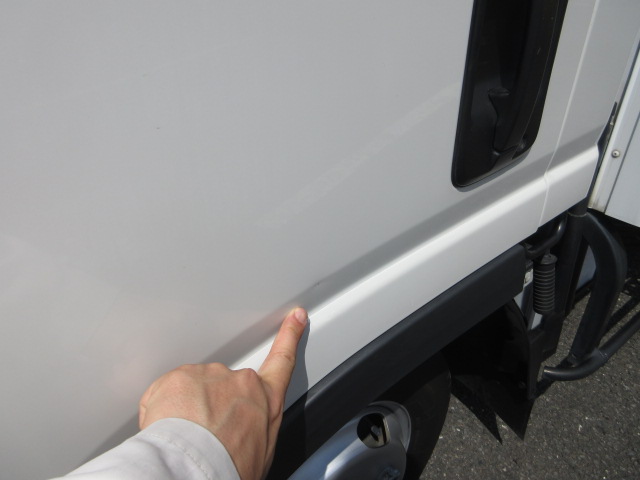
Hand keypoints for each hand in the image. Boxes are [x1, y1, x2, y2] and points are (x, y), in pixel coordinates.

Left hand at [138, 308, 307, 479]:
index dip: (289, 336)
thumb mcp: (261, 451)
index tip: (294, 317)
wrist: (193, 471)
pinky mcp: (178, 377)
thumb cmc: (228, 469)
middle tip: (204, 435)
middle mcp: (240, 382)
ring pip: (193, 389)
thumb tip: (249, 429)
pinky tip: (168, 431)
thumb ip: (257, 425)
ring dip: (186, 408)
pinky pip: (166, 393)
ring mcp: (208, 376)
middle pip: (225, 385)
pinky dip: (162, 411)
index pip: (282, 361)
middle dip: (212, 404)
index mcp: (265, 400)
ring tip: (186, 438)